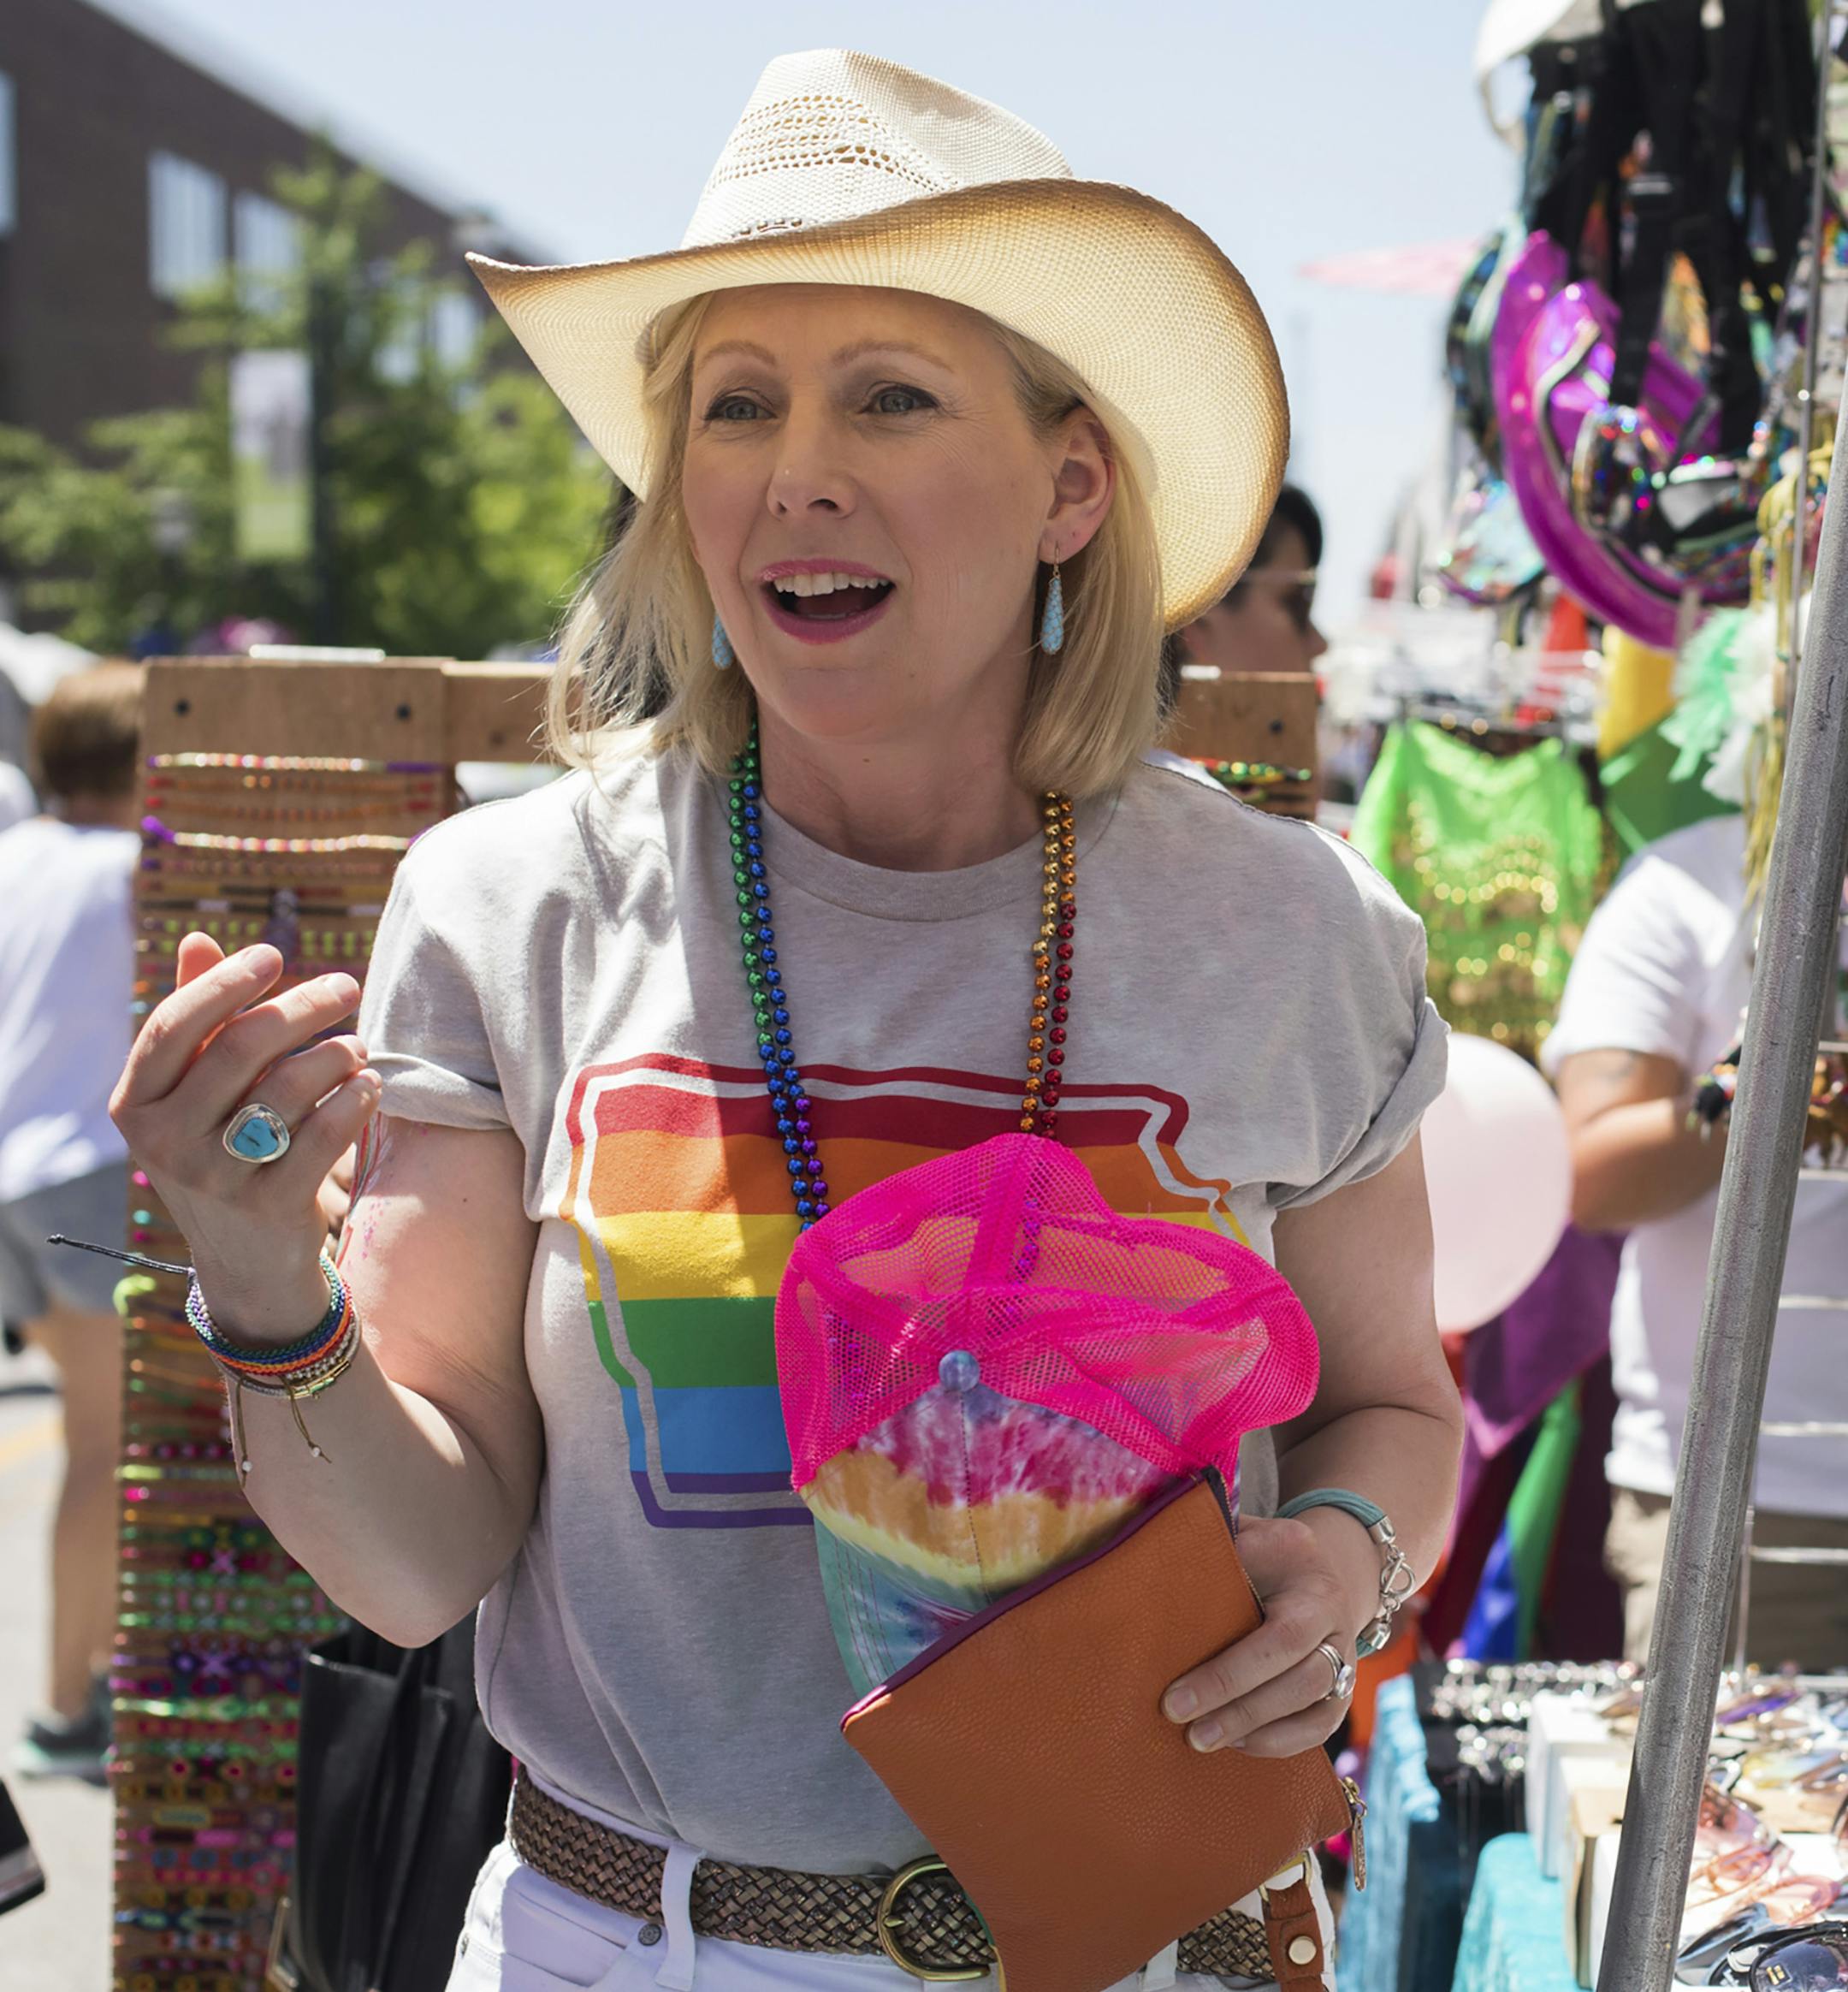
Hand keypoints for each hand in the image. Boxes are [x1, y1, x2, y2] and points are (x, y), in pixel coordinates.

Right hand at [110, 935, 380, 1340]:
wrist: (248, 1263)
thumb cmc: (223, 1151)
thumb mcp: (196, 1094)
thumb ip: (199, 1020)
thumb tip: (198, 939)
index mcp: (134, 1105)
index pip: (173, 1025)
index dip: (224, 983)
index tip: (273, 953)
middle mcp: (163, 1143)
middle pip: (240, 1048)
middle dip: (302, 1006)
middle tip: (346, 986)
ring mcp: (214, 1179)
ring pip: (287, 1088)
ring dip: (335, 1053)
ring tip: (355, 1048)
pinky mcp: (269, 1207)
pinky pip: (323, 1134)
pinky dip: (354, 1099)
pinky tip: (368, 1085)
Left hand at [1161, 1511, 1376, 1757]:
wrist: (1317, 1570)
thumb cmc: (1267, 1552)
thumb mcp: (1251, 1536)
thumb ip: (1219, 1547)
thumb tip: (1163, 1563)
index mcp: (1313, 1587)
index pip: (1282, 1639)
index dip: (1230, 1674)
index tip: (1176, 1698)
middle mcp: (1337, 1629)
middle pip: (1302, 1681)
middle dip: (1240, 1708)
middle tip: (1183, 1725)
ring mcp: (1347, 1664)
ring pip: (1315, 1711)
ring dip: (1257, 1731)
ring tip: (1202, 1740)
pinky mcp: (1341, 1693)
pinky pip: (1319, 1729)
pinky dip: (1279, 1743)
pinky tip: (1237, 1743)